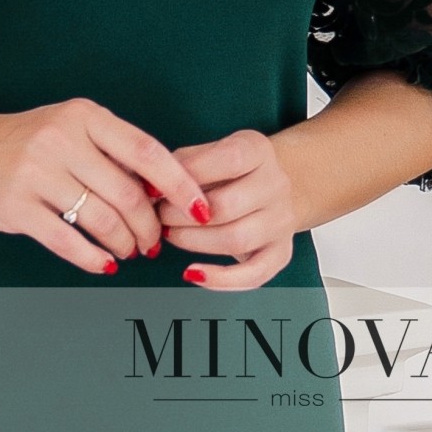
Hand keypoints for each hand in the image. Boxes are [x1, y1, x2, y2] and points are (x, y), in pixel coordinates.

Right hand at [0, 98, 211, 274]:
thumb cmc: (29, 140)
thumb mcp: (73, 128)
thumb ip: (113, 150)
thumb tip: (164, 188)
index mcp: (86, 116)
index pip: (147, 152)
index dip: (180, 184)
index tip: (200, 208)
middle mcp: (62, 140)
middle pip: (128, 193)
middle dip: (150, 226)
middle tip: (155, 242)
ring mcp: (37, 172)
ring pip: (102, 220)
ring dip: (125, 245)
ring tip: (130, 252)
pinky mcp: (16, 206)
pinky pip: (67, 241)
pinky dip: (93, 258)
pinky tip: (105, 264)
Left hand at [154, 129, 296, 290]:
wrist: (279, 185)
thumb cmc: (230, 170)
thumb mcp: (212, 152)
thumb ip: (183, 164)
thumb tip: (148, 188)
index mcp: (259, 150)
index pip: (229, 160)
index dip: (189, 175)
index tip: (156, 187)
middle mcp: (277, 184)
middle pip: (228, 206)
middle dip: (182, 215)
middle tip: (159, 216)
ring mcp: (282, 221)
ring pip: (237, 240)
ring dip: (194, 242)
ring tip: (170, 236)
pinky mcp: (282, 252)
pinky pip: (254, 274)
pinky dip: (221, 280)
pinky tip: (193, 273)